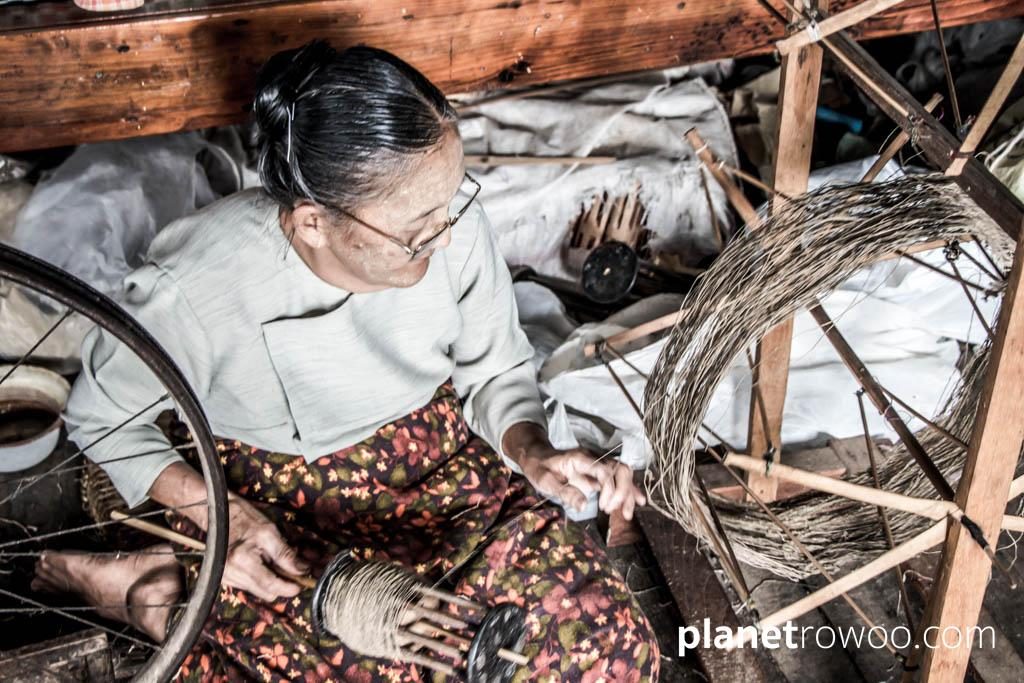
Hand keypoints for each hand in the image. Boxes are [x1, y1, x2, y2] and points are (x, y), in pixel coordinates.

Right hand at [221, 494, 309, 600]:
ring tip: (274, 565)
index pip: (270, 584)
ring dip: (270, 582)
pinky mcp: (224, 577)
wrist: (216, 513)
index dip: (289, 588)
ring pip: (258, 591)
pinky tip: (261, 565)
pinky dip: (258, 579)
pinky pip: (248, 586)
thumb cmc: (243, 518)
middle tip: (292, 574)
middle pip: (265, 593)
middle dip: (281, 586)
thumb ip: (285, 554)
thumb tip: (301, 569)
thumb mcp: (269, 532)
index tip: (301, 586)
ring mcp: (226, 576)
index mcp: (243, 559)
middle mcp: (231, 572)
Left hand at [502, 423, 645, 519]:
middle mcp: (593, 459)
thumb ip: (565, 492)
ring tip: (627, 514)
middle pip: (619, 469)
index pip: (604, 470)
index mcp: (580, 459)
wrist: (536, 456)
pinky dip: (628, 490)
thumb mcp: (546, 482)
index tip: (604, 507)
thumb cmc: (540, 468)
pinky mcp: (599, 472)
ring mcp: (597, 464)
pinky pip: (618, 478)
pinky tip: (637, 502)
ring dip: (628, 493)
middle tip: (612, 510)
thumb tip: (584, 505)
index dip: (609, 489)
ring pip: (622, 473)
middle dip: (622, 491)